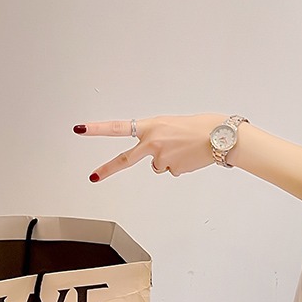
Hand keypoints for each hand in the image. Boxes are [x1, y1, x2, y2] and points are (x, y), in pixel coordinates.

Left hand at [74, 114, 224, 181]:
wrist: (221, 137)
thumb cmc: (202, 126)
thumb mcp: (173, 123)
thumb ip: (158, 134)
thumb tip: (154, 151)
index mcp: (151, 126)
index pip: (118, 127)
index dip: (97, 129)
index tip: (81, 129)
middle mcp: (152, 143)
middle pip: (125, 160)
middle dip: (107, 169)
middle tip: (93, 177)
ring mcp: (162, 158)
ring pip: (157, 165)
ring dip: (168, 160)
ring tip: (184, 150)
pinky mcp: (173, 169)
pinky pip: (172, 170)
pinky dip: (180, 165)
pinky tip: (190, 156)